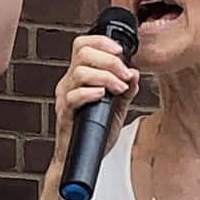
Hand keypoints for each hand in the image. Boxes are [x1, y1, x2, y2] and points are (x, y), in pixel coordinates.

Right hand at [52, 34, 139, 163]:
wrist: (84, 157)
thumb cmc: (96, 131)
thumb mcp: (117, 107)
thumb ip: (126, 90)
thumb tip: (135, 73)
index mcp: (80, 76)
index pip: (83, 45)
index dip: (102, 42)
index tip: (120, 52)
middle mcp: (69, 82)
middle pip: (83, 53)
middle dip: (110, 61)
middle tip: (124, 75)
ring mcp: (65, 96)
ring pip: (80, 72)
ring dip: (106, 77)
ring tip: (119, 89)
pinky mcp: (64, 112)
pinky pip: (74, 96)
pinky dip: (91, 93)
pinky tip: (102, 96)